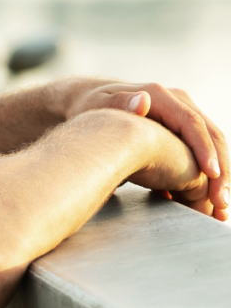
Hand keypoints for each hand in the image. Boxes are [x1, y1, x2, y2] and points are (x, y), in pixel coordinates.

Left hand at [61, 77, 228, 220]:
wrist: (89, 104)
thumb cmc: (90, 106)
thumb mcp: (98, 105)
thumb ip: (119, 105)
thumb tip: (142, 102)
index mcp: (162, 98)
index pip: (192, 124)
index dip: (204, 151)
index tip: (210, 175)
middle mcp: (178, 105)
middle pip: (211, 137)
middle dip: (220, 172)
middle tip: (220, 203)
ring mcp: (180, 119)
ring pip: (210, 149)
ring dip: (217, 180)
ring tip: (219, 210)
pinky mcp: (178, 134)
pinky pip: (198, 156)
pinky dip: (204, 180)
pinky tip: (205, 204)